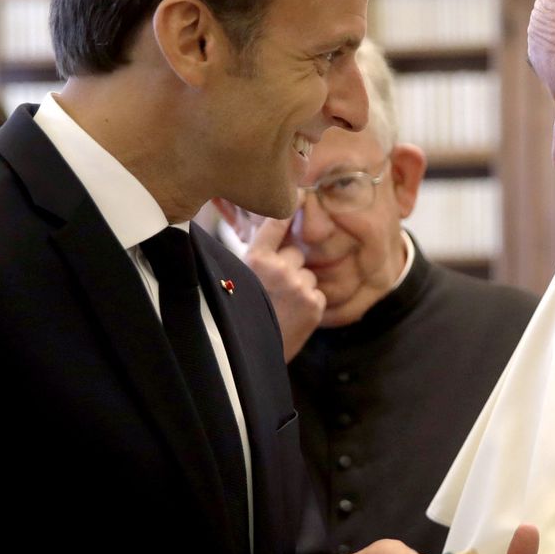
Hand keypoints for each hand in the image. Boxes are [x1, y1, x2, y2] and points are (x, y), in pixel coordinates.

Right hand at [240, 213, 323, 361]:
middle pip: (295, 254)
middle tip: (272, 290)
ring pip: (308, 274)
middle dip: (288, 267)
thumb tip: (274, 235)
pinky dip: (309, 303)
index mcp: (255, 259)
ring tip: (280, 307)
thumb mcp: (237, 279)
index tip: (301, 194)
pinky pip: (317, 293)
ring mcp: (299, 286)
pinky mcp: (315, 305)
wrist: (248, 358)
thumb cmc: (239, 316)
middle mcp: (279, 268)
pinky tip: (291, 316)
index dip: (289, 208)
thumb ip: (256, 258)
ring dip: (299, 286)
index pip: (276, 224)